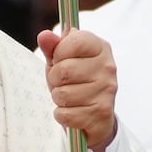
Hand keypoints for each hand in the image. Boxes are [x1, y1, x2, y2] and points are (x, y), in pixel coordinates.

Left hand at [40, 27, 118, 151]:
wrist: (97, 115)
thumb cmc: (77, 82)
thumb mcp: (62, 60)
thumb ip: (52, 47)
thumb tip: (44, 36)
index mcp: (100, 48)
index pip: (74, 41)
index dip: (59, 53)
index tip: (61, 60)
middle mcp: (108, 67)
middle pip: (64, 70)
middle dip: (55, 80)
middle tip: (64, 83)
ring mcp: (106, 91)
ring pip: (63, 94)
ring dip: (58, 99)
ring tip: (70, 98)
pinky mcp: (101, 113)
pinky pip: (65, 114)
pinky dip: (62, 115)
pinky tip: (74, 111)